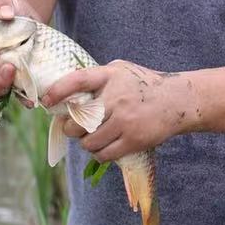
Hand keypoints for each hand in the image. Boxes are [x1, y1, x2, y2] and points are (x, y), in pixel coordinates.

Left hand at [40, 60, 198, 163]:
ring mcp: (125, 121)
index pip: (78, 81)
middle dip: (70, 128)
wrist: (178, 101)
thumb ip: (97, 76)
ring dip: (85, 143)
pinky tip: (101, 148)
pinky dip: (98, 154)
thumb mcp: (121, 70)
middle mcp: (116, 98)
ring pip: (89, 142)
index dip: (58, 91)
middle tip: (73, 127)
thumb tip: (66, 90)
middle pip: (78, 120)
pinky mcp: (134, 140)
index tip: (46, 101)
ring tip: (90, 138)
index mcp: (111, 76)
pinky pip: (104, 155)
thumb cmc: (144, 84)